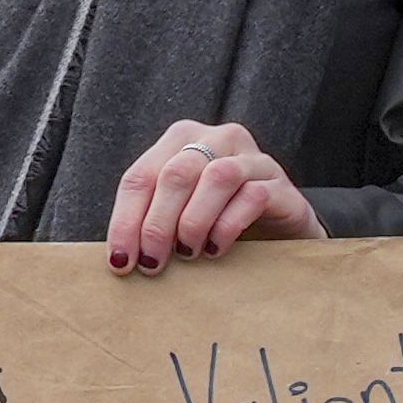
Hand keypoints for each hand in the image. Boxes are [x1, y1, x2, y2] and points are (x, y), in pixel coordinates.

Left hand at [106, 121, 320, 273]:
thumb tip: (119, 258)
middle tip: (152, 264)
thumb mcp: (181, 214)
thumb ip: (152, 220)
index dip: (126, 220)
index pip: (141, 176)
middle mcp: (217, 139)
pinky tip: (215, 249)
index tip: (120, 261)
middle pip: (176, 174)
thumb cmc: (221, 222)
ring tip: (188, 254)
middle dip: (157, 224)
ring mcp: (252, 158)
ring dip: (194, 221)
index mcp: (182, 140)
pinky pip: (252, 196)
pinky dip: (227, 226)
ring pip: (216, 178)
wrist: (282, 231)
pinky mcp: (279, 184)